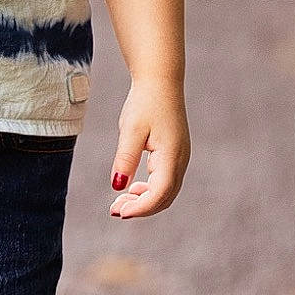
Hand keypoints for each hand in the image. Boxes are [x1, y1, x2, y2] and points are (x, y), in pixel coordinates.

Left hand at [108, 78, 189, 218]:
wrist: (160, 82)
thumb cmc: (145, 103)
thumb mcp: (131, 130)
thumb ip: (125, 159)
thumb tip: (118, 186)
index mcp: (171, 156)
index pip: (160, 193)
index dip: (141, 208)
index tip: (119, 213)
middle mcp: (180, 160)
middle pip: (165, 197)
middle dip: (140, 208)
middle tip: (114, 210)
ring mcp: (180, 157)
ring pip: (166, 191)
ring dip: (145, 200)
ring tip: (119, 202)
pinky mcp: (174, 154)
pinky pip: (165, 180)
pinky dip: (149, 190)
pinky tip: (132, 188)